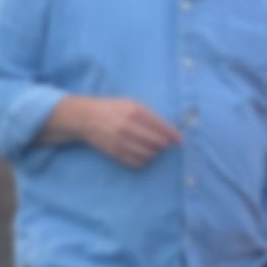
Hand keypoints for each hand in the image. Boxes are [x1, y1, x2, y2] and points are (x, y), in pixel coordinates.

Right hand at [43, 97, 182, 168]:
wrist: (86, 118)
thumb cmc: (113, 109)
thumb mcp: (132, 105)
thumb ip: (150, 116)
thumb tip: (169, 131)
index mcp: (135, 112)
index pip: (161, 127)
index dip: (173, 135)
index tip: (180, 141)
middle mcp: (127, 127)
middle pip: (156, 143)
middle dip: (164, 145)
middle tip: (164, 145)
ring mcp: (120, 141)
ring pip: (147, 154)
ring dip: (154, 154)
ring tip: (153, 150)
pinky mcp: (114, 152)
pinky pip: (135, 162)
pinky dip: (143, 161)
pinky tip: (143, 156)